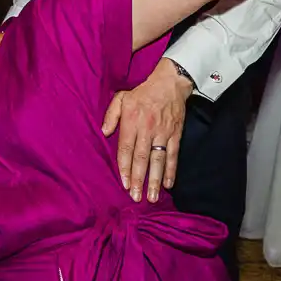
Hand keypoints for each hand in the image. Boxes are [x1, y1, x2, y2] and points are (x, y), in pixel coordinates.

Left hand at [102, 58, 190, 202]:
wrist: (170, 83)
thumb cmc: (143, 92)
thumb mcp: (122, 98)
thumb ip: (111, 115)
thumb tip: (104, 132)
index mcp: (132, 121)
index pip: (126, 148)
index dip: (124, 167)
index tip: (123, 183)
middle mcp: (147, 128)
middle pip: (141, 158)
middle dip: (138, 179)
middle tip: (136, 197)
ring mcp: (162, 132)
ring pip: (158, 159)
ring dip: (154, 179)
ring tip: (152, 196)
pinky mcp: (175, 134)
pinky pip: (173, 155)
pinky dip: (171, 170)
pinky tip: (168, 184)